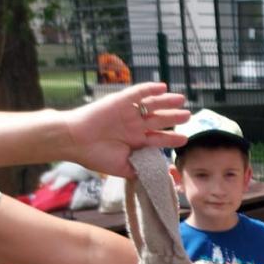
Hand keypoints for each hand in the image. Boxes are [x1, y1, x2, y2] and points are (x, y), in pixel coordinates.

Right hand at [61, 83, 188, 177]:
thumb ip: (144, 170)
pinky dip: (150, 90)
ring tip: (181, 100)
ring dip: (166, 103)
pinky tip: (163, 88)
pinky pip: (137, 93)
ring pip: (151, 106)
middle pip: (158, 121)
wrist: (75, 142)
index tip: (185, 139)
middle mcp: (133, 126)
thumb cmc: (96, 156)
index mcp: (134, 142)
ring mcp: (127, 113)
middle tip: (188, 116)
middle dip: (173, 118)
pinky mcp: (120, 101)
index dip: (172, 139)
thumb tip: (166, 175)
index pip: (157, 139)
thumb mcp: (124, 168)